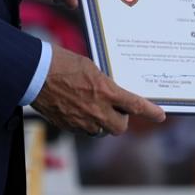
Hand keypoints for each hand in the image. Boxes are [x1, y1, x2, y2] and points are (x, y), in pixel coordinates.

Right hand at [30, 45, 165, 134]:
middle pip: (120, 127)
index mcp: (105, 91)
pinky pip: (83, 130)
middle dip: (121, 120)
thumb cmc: (62, 63)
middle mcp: (97, 110)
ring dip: (102, 122)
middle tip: (117, 110)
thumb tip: (109, 91)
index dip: (150, 112)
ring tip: (93, 107)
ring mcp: (81, 121)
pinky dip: (85, 123)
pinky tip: (77, 109)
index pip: (135, 105)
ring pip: (101, 131)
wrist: (34, 73)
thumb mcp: (90, 67)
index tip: (161, 116)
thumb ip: (103, 83)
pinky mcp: (68, 126)